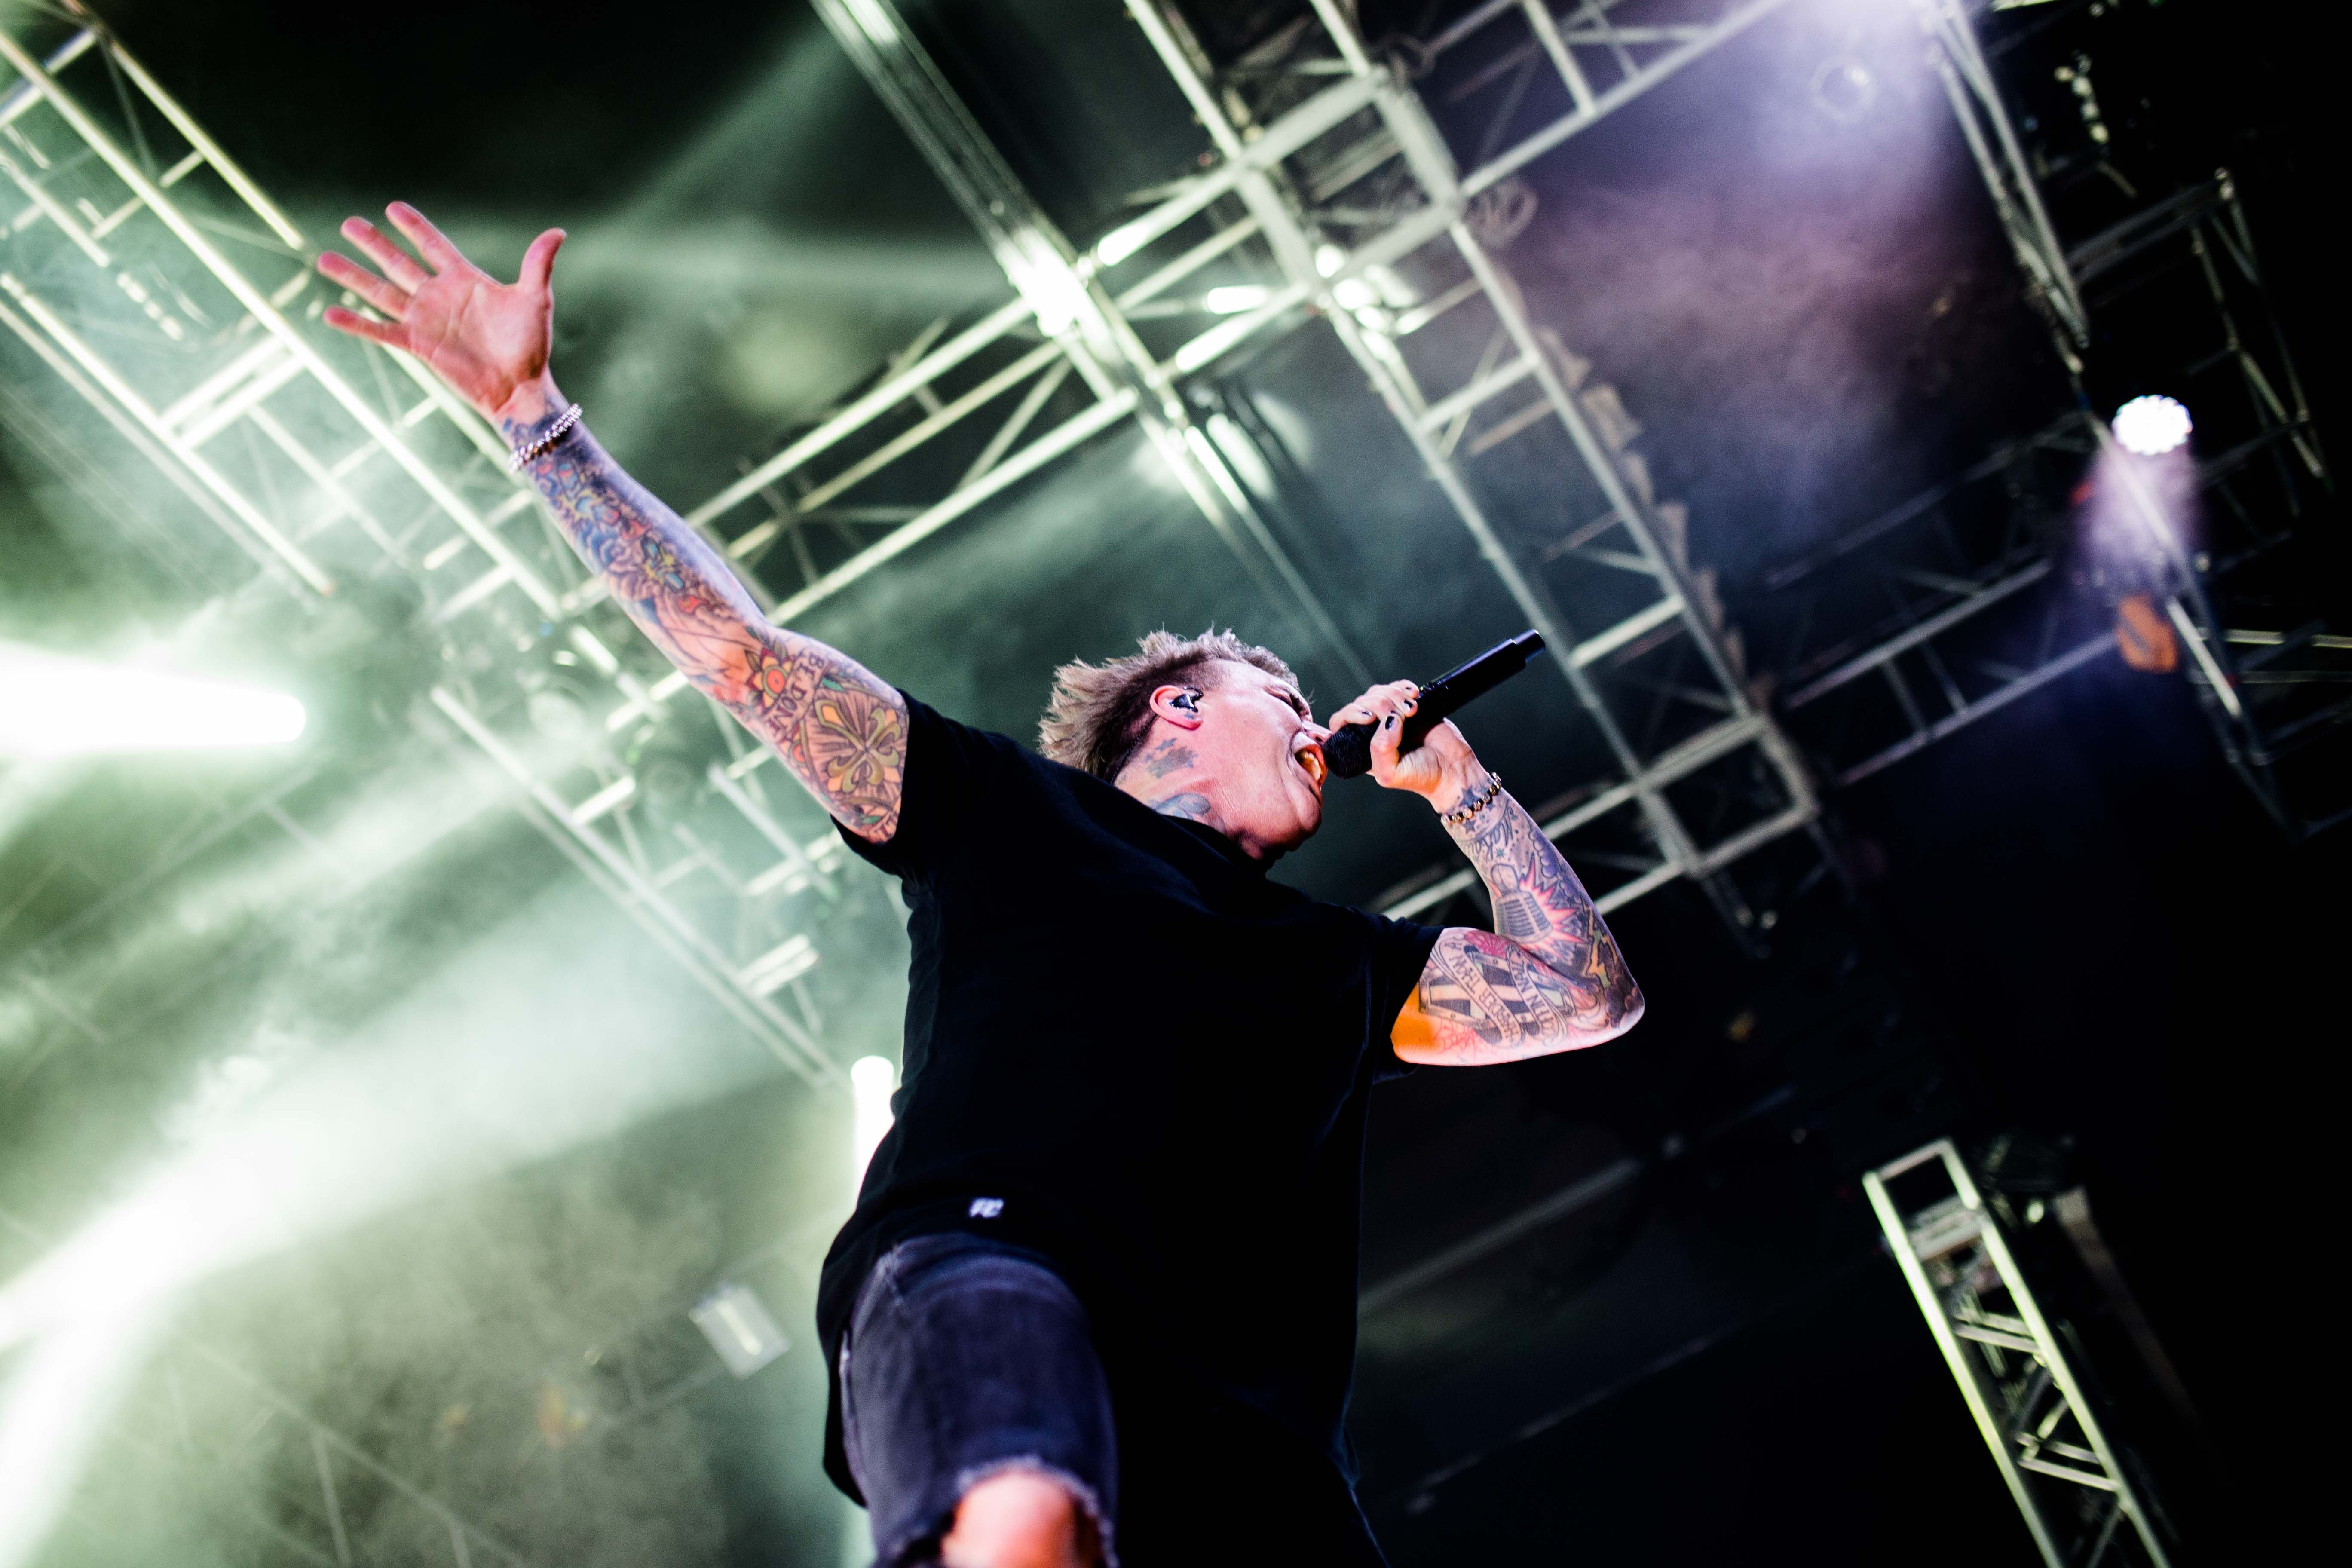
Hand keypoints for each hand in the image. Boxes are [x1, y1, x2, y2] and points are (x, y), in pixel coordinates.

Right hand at [316, 203, 564, 423]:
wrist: (521, 387)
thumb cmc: (530, 346)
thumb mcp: (534, 300)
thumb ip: (537, 264)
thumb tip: (558, 232)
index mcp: (463, 280)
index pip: (433, 246)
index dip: (414, 228)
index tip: (392, 207)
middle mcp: (439, 297)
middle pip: (399, 263)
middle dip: (374, 244)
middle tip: (348, 223)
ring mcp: (426, 320)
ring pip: (381, 292)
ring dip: (353, 277)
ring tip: (323, 258)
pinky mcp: (418, 345)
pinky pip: (381, 331)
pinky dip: (357, 324)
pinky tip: (330, 315)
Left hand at [1326, 680, 1479, 806]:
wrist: (1454, 769)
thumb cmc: (1422, 776)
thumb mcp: (1390, 773)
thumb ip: (1380, 750)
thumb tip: (1387, 720)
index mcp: (1362, 747)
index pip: (1341, 722)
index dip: (1350, 714)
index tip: (1369, 717)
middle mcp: (1373, 731)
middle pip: (1362, 702)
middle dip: (1380, 704)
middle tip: (1402, 716)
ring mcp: (1391, 716)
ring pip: (1379, 692)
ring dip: (1394, 695)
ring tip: (1413, 710)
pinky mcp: (1409, 706)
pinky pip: (1397, 687)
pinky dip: (1404, 687)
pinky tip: (1414, 694)